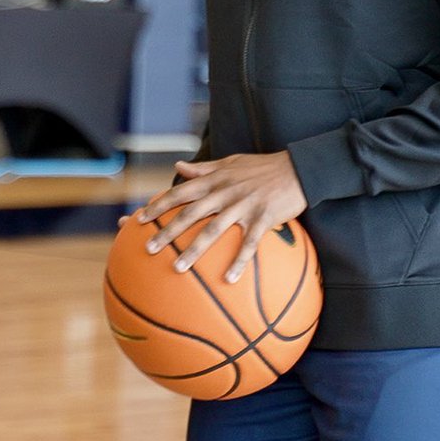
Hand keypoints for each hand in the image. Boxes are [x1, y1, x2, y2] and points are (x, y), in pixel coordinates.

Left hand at [124, 151, 308, 282]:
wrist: (300, 168)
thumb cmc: (264, 167)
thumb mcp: (232, 162)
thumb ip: (204, 168)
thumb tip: (178, 167)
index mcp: (217, 180)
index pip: (181, 192)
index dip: (159, 205)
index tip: (139, 219)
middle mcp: (226, 192)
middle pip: (191, 213)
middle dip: (167, 232)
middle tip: (149, 249)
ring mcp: (244, 205)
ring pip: (214, 230)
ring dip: (194, 250)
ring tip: (178, 268)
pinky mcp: (263, 217)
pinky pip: (249, 242)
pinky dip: (239, 260)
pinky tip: (229, 278)